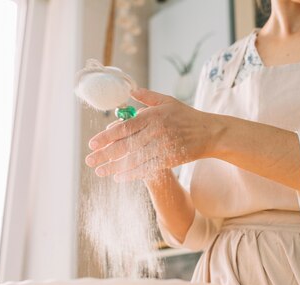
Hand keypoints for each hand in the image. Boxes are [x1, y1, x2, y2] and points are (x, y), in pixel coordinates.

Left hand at [85, 88, 218, 181]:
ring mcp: (163, 147)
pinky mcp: (169, 159)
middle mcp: (156, 131)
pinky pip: (147, 168)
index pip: (124, 128)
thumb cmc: (186, 116)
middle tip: (89, 161)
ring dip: (115, 167)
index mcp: (152, 116)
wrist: (209, 133)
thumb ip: (147, 97)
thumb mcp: (167, 101)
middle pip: (125, 146)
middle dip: (105, 154)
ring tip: (100, 172)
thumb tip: (129, 91)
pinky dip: (132, 174)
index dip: (106, 137)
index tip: (92, 144)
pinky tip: (119, 177)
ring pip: (134, 159)